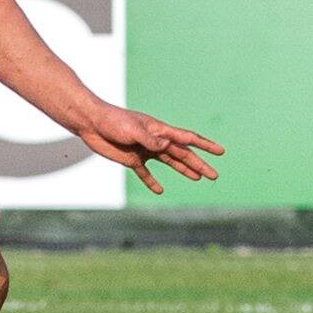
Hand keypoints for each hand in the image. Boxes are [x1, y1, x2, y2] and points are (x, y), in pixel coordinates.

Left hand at [75, 100, 223, 192]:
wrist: (92, 123)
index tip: (220, 151)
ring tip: (198, 178)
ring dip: (184, 171)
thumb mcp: (133, 130)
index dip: (205, 146)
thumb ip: (150, 139)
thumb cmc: (113, 122)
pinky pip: (145, 173)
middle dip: (199, 164)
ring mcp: (146, 150)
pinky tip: (159, 191)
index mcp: (160, 131)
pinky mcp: (132, 159)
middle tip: (214, 175)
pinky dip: (152, 182)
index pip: (187, 139)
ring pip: (170, 163)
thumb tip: (167, 147)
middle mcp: (156, 141)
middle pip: (182, 154)